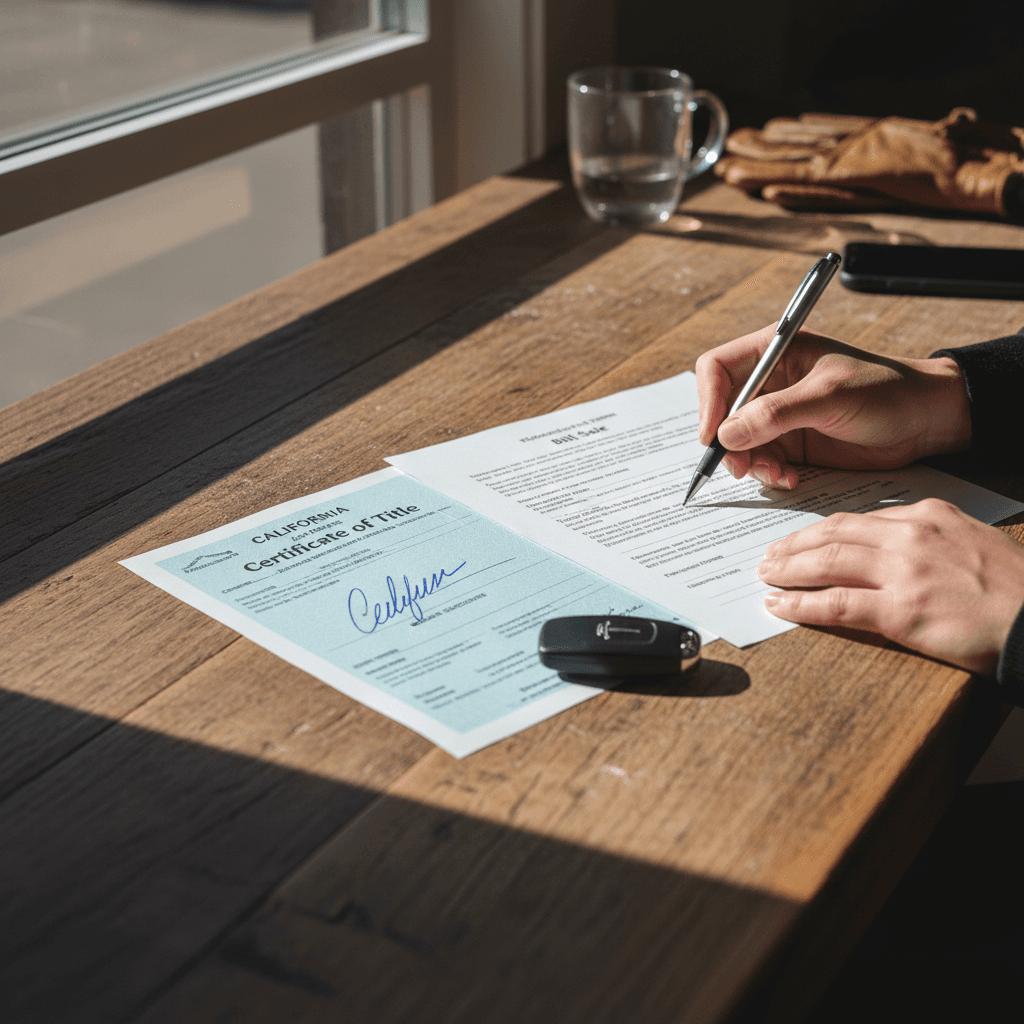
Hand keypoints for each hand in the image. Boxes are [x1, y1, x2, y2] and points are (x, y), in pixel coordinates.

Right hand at [695, 324, 970, 489]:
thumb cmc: (887, 391)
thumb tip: (726, 434)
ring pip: (738, 442)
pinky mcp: (791, 443)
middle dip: (727, 442)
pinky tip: (790, 479)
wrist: (927, 421)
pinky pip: (761, 461)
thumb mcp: (829, 397)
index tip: (714, 436)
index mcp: (775, 351)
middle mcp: (771, 382)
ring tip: (777, 475)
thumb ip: (775, 414)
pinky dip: (768, 474)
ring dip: (750, 463)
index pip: (717, 370)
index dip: (708, 401)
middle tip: (741, 467)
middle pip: (721, 411)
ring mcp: (779, 415)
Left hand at [758, 499, 1023, 674]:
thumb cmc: (1012, 588)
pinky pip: (835, 604)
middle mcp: (911, 537)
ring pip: (827, 563)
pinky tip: (779, 605)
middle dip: (794, 545)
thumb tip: (888, 546)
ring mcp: (903, 573)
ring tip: (766, 576)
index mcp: (928, 515)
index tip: (801, 539)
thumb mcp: (971, 540)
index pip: (858, 520)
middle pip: (834, 535)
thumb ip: (929, 537)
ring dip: (788, 570)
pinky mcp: (901, 611)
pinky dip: (800, 604)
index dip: (821, 531)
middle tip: (769, 556)